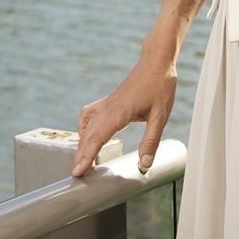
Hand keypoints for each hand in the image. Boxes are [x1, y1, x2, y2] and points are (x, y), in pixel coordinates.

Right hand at [70, 53, 177, 177]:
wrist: (156, 62)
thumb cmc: (160, 86)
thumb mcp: (160, 116)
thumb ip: (151, 141)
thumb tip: (144, 164)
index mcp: (119, 112)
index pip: (97, 138)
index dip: (86, 157)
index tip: (77, 171)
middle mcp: (108, 108)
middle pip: (88, 136)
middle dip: (81, 156)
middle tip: (77, 176)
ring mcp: (106, 104)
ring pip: (86, 127)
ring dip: (82, 144)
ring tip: (83, 161)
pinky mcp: (108, 102)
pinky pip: (89, 116)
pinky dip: (84, 128)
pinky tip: (86, 136)